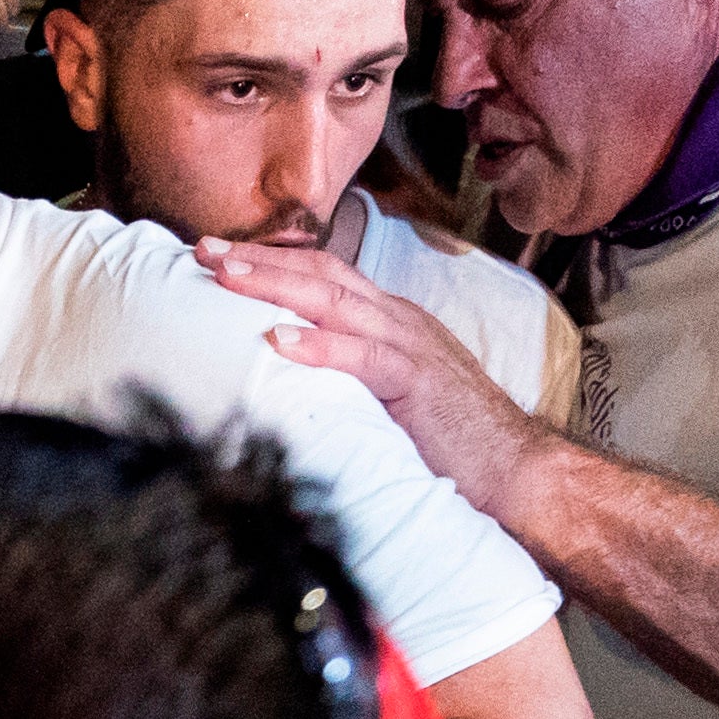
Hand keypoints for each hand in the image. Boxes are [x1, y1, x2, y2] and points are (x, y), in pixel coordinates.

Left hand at [192, 233, 540, 500]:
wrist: (515, 469)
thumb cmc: (449, 442)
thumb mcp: (387, 396)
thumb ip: (347, 377)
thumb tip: (287, 379)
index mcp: (389, 321)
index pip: (323, 276)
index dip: (271, 262)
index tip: (220, 258)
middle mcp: (397, 320)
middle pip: (321, 273)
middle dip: (260, 259)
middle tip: (204, 249)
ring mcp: (410, 344)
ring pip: (334, 301)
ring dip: (276, 285)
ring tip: (226, 277)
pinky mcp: (417, 381)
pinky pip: (363, 356)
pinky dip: (320, 345)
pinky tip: (280, 339)